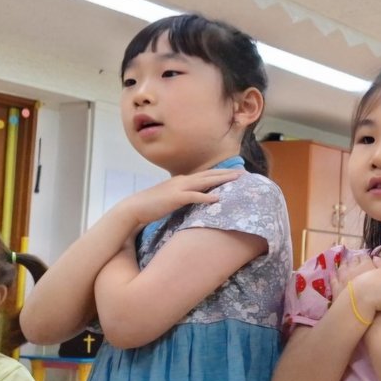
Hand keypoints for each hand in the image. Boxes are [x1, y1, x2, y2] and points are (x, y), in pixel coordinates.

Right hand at [114, 168, 242, 230]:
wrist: (135, 208)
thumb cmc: (153, 205)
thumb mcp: (172, 198)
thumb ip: (184, 196)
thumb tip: (195, 199)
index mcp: (182, 181)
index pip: (205, 175)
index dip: (221, 174)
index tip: (235, 173)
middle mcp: (182, 181)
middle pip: (209, 175)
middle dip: (227, 174)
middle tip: (244, 173)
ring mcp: (178, 188)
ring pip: (204, 182)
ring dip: (221, 180)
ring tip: (236, 179)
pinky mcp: (175, 198)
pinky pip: (193, 196)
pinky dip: (206, 196)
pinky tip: (217, 198)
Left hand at [331, 250, 380, 296]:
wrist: (362, 310)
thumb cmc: (379, 295)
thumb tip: (375, 257)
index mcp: (366, 266)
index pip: (365, 257)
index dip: (365, 257)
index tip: (366, 257)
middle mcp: (353, 269)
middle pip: (353, 261)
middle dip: (354, 259)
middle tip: (355, 258)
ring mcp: (342, 279)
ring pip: (342, 268)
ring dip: (343, 264)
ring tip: (344, 262)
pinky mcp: (336, 289)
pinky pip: (333, 280)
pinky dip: (333, 276)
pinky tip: (332, 274)